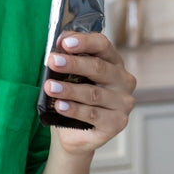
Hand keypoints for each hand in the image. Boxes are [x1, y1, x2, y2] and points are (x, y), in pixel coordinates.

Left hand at [42, 32, 136, 154]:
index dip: (84, 42)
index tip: (64, 43)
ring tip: (50, 87)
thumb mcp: (70, 74)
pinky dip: (74, 109)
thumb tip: (58, 43)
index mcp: (113, 61)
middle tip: (53, 62)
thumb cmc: (74, 96)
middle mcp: (123, 80)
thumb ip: (67, 57)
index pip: (102, 45)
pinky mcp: (117, 122)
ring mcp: (123, 102)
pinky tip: (60, 106)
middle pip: (99, 68)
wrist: (74, 131)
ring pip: (94, 93)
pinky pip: (93, 114)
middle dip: (73, 64)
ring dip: (69, 89)